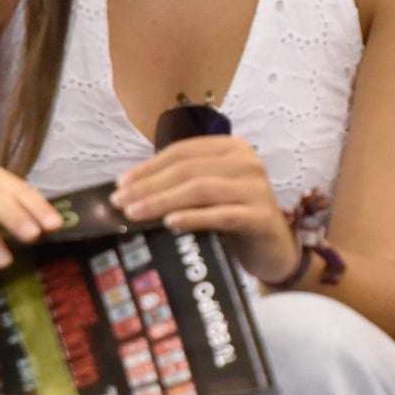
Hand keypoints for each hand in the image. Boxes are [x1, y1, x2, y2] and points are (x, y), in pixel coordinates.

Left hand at [112, 136, 300, 285]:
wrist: (273, 246)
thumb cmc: (234, 215)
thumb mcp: (210, 192)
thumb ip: (181, 184)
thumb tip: (131, 190)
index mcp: (232, 147)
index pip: (182, 152)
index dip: (149, 166)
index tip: (121, 184)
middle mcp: (247, 162)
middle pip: (189, 170)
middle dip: (150, 186)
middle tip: (121, 202)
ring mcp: (257, 188)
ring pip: (201, 189)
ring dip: (163, 201)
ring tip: (136, 214)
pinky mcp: (261, 217)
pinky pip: (222, 215)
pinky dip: (193, 218)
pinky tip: (170, 224)